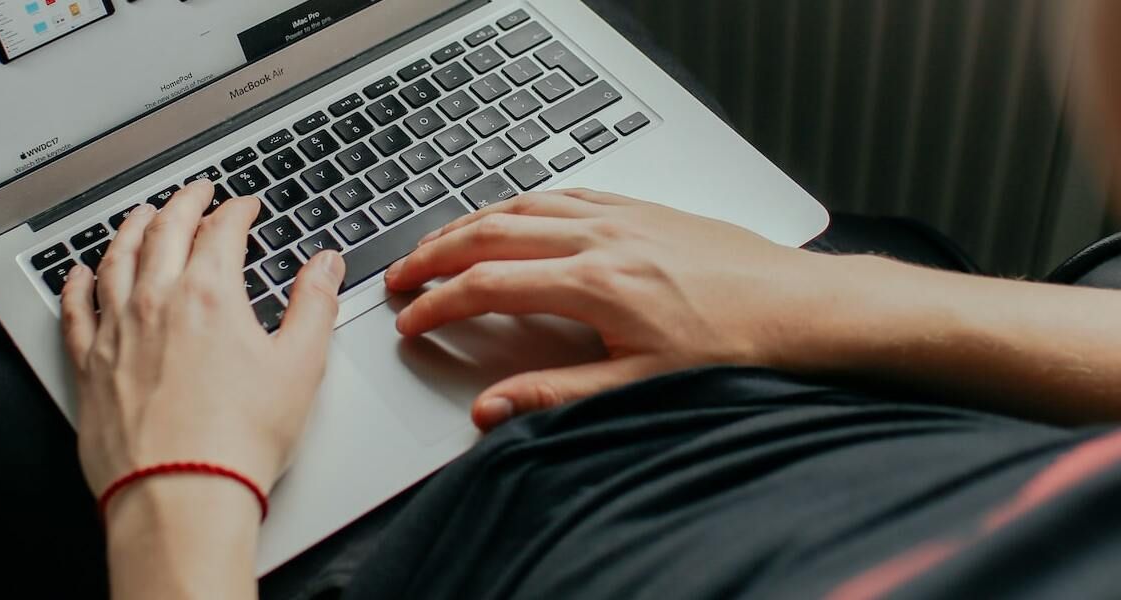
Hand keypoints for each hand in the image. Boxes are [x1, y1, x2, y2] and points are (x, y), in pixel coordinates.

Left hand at [60, 180, 345, 505]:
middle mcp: (156, 301)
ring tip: (141, 215)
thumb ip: (315, 305)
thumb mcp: (301, 367)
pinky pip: (76, 308)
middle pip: (164, 231)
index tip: (245, 204)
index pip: (221, 230)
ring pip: (116, 258)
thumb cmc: (240, 439)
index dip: (237, 210)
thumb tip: (324, 265)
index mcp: (210, 295)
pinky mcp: (90, 365)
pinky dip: (78, 281)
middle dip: (184, 203)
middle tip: (197, 192)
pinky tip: (81, 273)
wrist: (181, 494)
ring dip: (130, 228)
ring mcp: (117, 331)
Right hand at [386, 189, 838, 430]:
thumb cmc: (734, 346)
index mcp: (593, 283)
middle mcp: (601, 238)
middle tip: (402, 274)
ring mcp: (623, 216)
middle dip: (437, 253)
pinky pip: (568, 194)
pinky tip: (520, 212)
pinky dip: (526, 202)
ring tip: (442, 241)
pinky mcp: (646, 209)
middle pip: (493, 232)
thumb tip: (493, 406)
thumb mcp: (640, 384)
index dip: (437, 303)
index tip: (410, 318)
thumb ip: (557, 394)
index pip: (488, 286)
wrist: (801, 310)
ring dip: (474, 220)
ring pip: (526, 205)